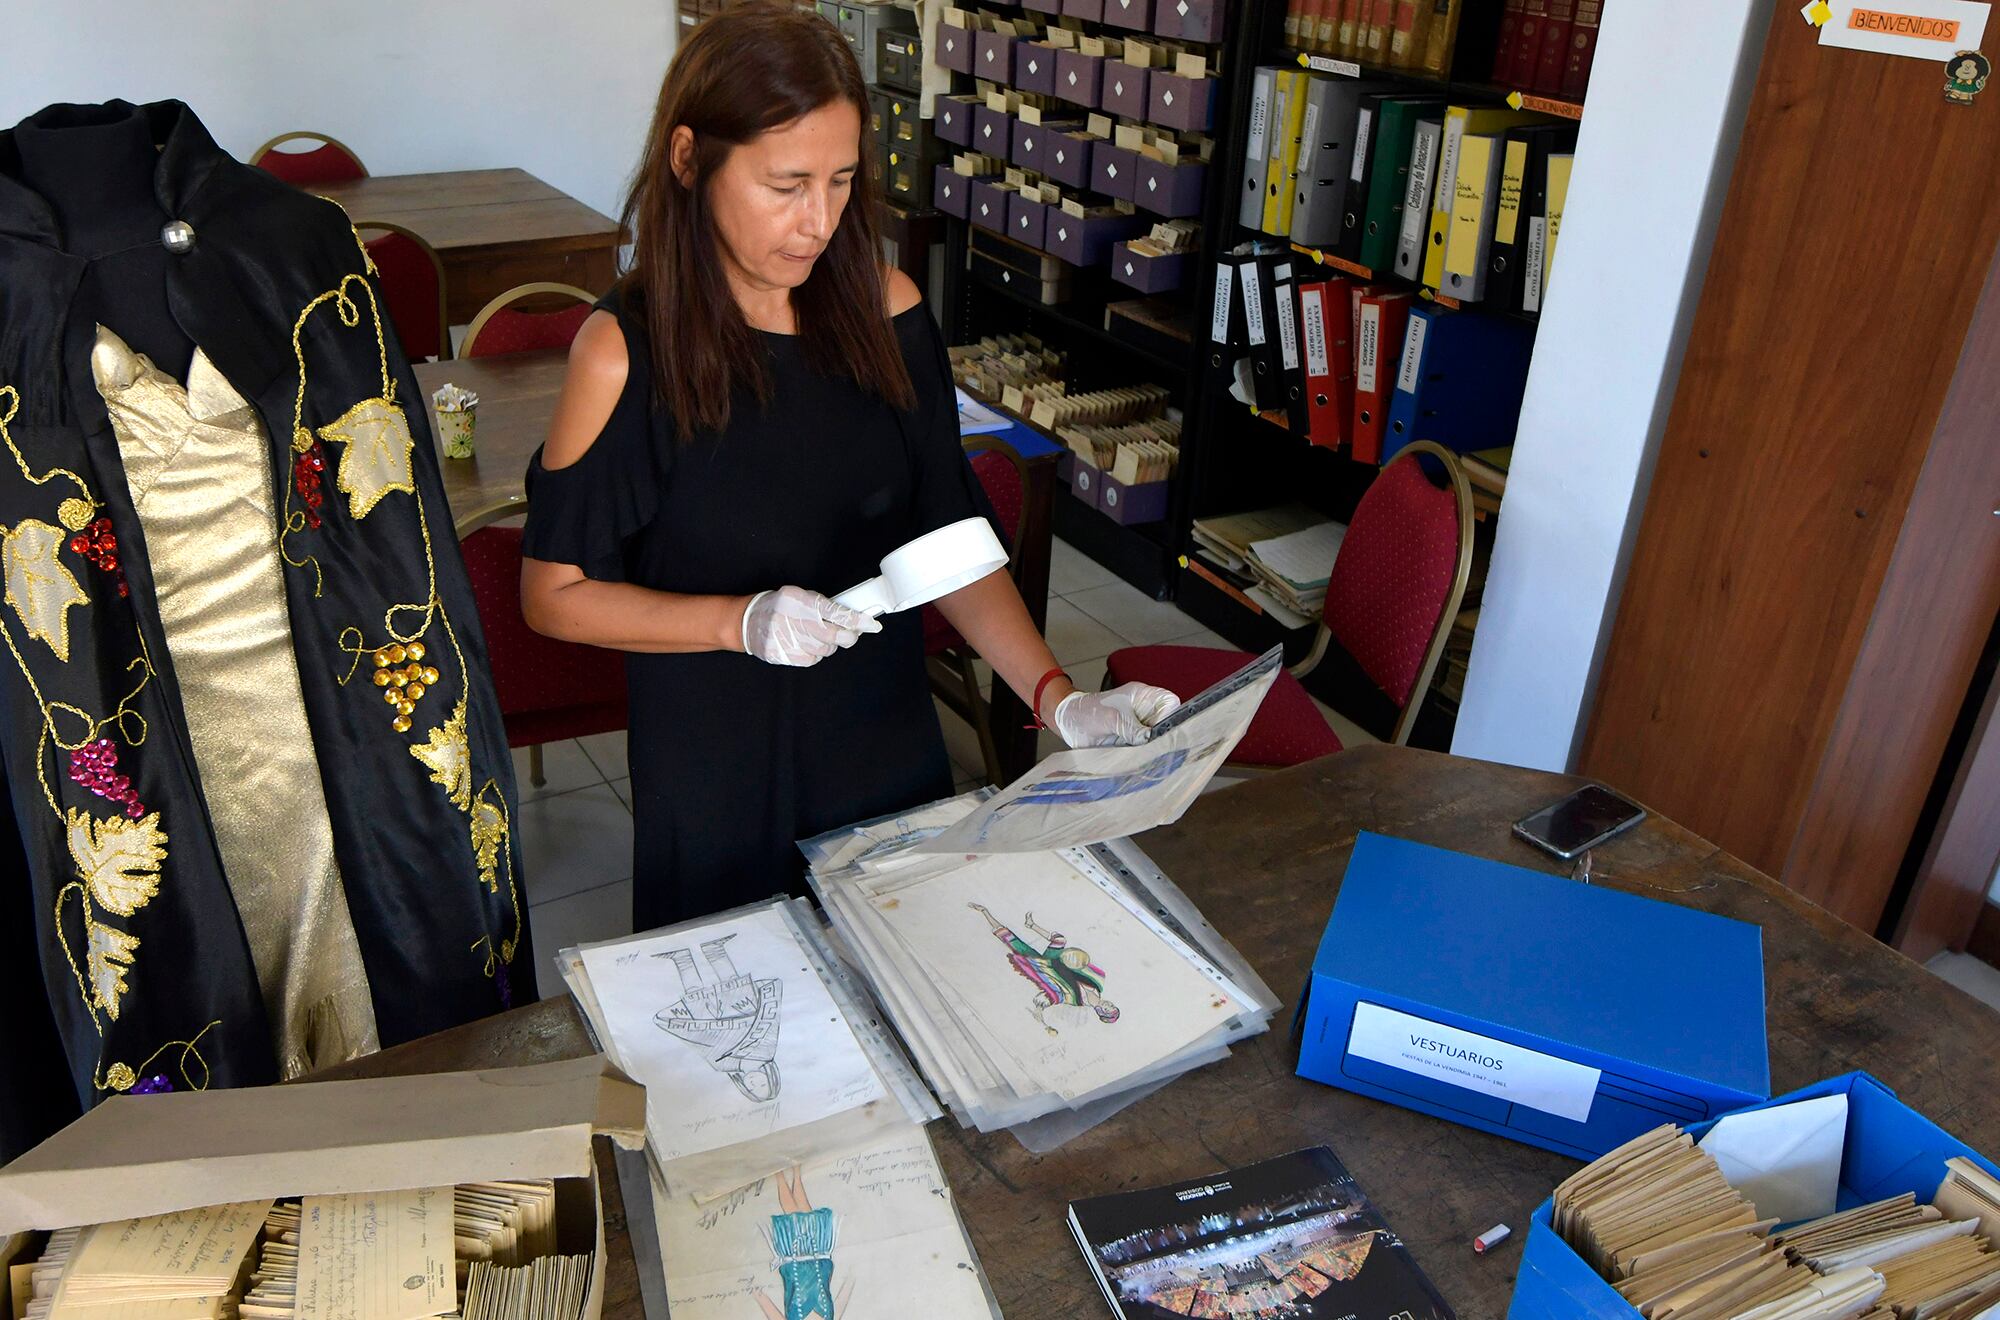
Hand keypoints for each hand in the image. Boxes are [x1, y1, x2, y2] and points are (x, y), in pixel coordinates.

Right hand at [740, 587, 879, 666]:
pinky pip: (813, 659)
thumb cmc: (779, 606)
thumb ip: (823, 605)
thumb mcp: (800, 595)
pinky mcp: (785, 656)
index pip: (836, 612)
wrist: (748, 622)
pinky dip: (815, 653)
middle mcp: (795, 621)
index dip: (858, 620)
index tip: (873, 625)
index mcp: (801, 601)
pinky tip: (806, 644)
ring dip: (829, 644)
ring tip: (817, 635)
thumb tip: (851, 618)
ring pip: (826, 650)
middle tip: (852, 633)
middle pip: (835, 636)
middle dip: (849, 636)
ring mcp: (789, 641)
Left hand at [1051, 683, 1180, 747]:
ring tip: (1148, 757)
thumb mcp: (1112, 719)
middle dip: (1165, 736)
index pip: (1170, 702)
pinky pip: (1145, 750)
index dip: (1171, 715)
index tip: (1162, 730)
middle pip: (1168, 723)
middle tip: (1157, 748)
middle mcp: (1144, 712)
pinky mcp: (1133, 743)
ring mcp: (1139, 728)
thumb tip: (1151, 740)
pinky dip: (1144, 757)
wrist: (1069, 722)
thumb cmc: (1088, 711)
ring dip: (1154, 749)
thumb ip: (1133, 729)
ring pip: (1158, 739)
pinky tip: (1139, 761)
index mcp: (1143, 697)